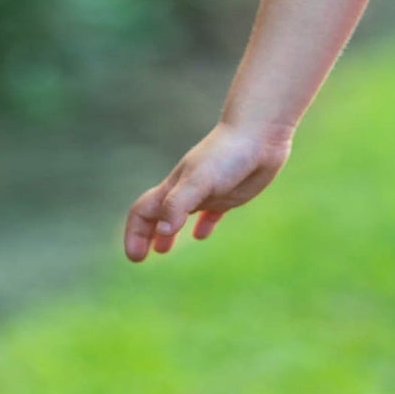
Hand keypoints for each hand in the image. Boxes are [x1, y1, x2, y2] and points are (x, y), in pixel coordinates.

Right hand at [123, 121, 293, 261]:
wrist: (260, 136)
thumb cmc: (227, 155)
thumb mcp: (199, 180)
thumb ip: (178, 204)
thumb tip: (162, 231)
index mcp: (174, 187)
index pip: (143, 211)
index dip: (135, 233)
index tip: (135, 258)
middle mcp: (187, 190)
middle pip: (157, 215)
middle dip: (145, 235)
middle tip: (141, 258)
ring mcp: (208, 193)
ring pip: (180, 215)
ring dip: (169, 232)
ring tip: (163, 250)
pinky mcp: (229, 195)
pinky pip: (211, 213)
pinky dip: (203, 225)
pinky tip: (201, 235)